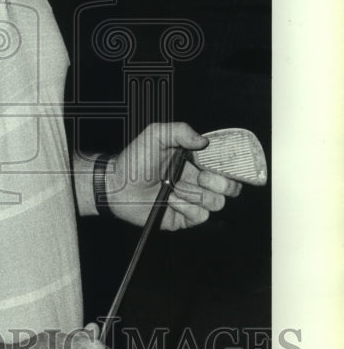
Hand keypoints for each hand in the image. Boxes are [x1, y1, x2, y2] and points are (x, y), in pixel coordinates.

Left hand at [108, 122, 242, 230]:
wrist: (117, 186)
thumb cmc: (135, 160)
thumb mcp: (155, 135)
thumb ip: (179, 131)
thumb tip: (204, 141)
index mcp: (195, 161)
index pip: (225, 165)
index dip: (230, 166)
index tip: (221, 164)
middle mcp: (197, 181)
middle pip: (230, 187)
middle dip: (220, 183)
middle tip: (200, 177)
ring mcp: (192, 200)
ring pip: (217, 202)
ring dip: (197, 195)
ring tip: (174, 189)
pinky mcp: (185, 217)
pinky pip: (200, 216)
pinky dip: (187, 208)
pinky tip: (170, 201)